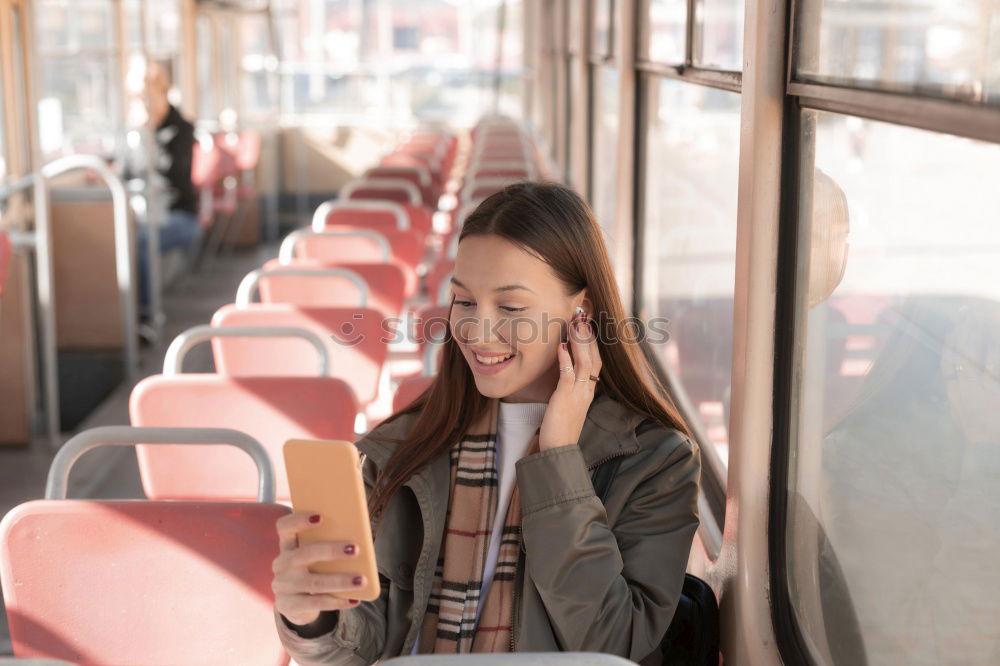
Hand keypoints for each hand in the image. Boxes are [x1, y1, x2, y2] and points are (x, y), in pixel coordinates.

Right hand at [272, 512, 366, 625]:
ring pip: (314, 583)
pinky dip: (337, 601)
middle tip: (355, 549)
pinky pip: (316, 604)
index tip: (320, 516)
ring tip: (362, 580)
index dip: (299, 520)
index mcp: (288, 546)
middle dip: (331, 551)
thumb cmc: (312, 571)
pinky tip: (354, 599)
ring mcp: (283, 586)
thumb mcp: (314, 558)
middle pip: (304, 554)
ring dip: (341, 581)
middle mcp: (282, 564)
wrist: (296, 605)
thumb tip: (358, 540)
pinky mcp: (288, 606)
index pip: (285, 527)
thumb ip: (327, 545)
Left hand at [539, 311, 601, 450]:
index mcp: (588, 391)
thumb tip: (563, 369)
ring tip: (576, 323)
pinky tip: (561, 345)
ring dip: (580, 341)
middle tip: (583, 315)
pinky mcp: (566, 399)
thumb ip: (568, 387)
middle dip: (589, 335)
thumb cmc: (559, 429)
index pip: (594, 362)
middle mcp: (587, 390)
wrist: (558, 451)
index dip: (592, 342)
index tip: (587, 324)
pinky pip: (568, 375)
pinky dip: (566, 359)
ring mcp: (578, 394)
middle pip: (593, 357)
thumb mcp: (566, 404)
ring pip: (584, 362)